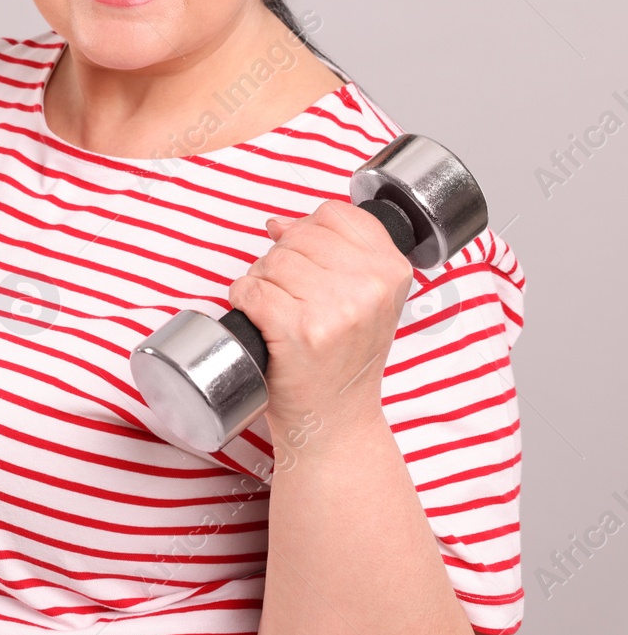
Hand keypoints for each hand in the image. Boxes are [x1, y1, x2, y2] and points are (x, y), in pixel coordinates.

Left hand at [227, 199, 415, 438]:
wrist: (336, 420)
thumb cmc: (342, 359)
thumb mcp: (364, 300)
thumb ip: (334, 252)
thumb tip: (279, 224)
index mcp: (390, 270)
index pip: (333, 214)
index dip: (309, 235)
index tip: (312, 266)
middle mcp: (369, 287)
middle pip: (296, 236)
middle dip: (282, 262)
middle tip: (294, 300)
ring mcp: (336, 309)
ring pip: (270, 261)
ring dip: (262, 283)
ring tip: (282, 314)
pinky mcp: (299, 330)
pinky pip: (250, 289)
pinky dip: (244, 302)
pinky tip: (262, 324)